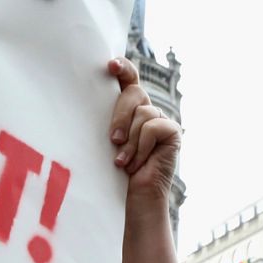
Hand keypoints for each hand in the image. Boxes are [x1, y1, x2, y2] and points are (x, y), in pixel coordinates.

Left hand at [106, 57, 180, 205]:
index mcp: (130, 107)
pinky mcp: (172, 131)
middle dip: (120, 116)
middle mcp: (147, 109)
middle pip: (134, 93)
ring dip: (130, 142)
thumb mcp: (108, 140)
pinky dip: (141, 147)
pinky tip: (138, 163)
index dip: (123, 68)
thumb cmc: (115, 170)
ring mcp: (161, 119)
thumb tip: (90, 99)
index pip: (129, 78)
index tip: (110, 66)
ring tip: (123, 162)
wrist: (134, 196)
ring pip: (143, 113)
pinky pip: (152, 127)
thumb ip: (108, 119)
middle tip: (113, 140)